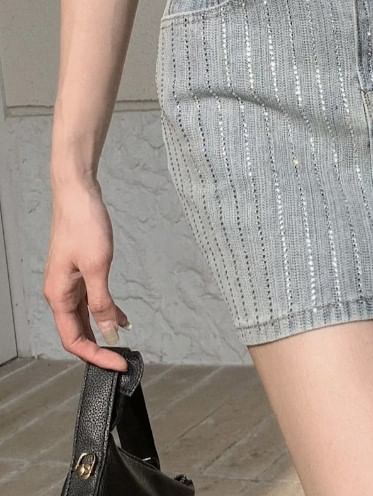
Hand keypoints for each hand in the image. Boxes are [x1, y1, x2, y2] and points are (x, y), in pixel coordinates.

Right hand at [43, 177, 129, 370]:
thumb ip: (102, 302)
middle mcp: (59, 293)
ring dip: (103, 330)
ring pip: (84, 317)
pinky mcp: (78, 273)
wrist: (78, 196)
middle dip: (100, 347)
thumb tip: (109, 332)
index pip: (74, 340)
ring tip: (125, 341)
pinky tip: (121, 317)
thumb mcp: (98, 267)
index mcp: (59, 296)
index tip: (119, 364)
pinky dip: (104, 311)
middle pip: (77, 332)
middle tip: (124, 359)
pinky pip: (90, 301)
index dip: (96, 356)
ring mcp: (68, 283)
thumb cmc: (85, 226)